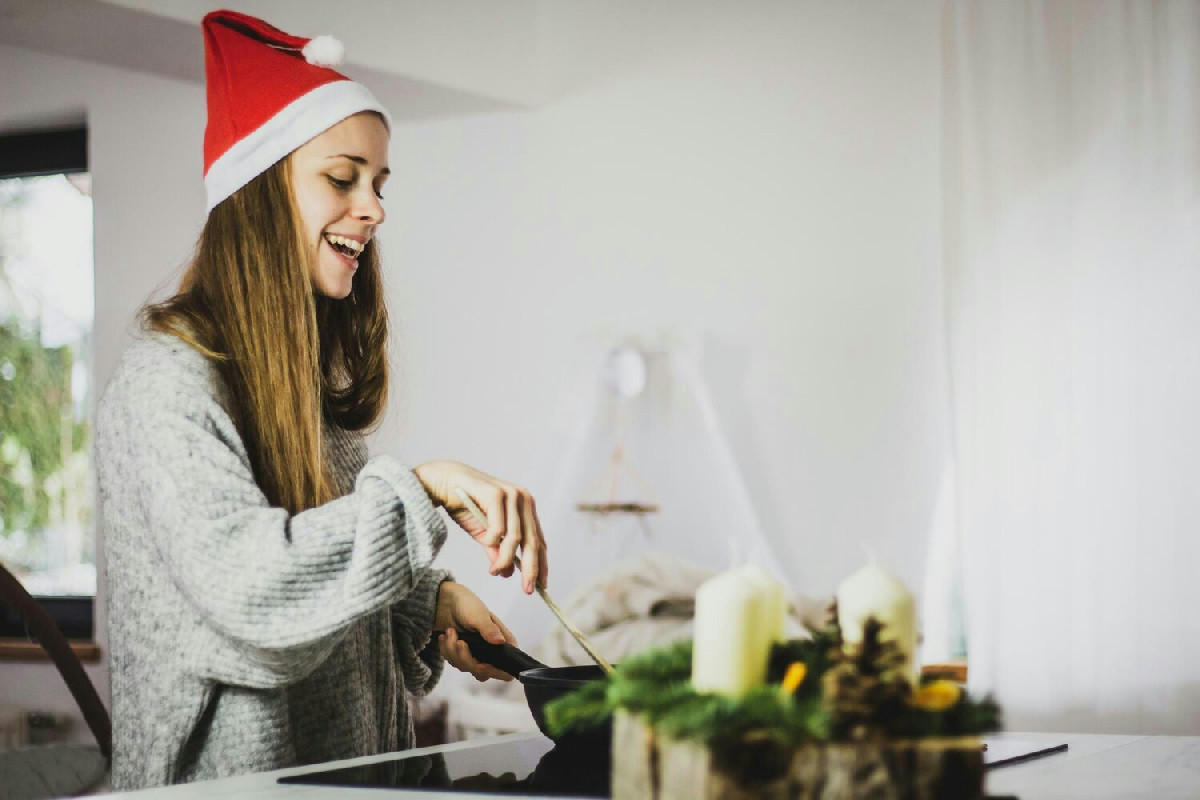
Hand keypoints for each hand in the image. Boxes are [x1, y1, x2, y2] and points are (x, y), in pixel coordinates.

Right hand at [413, 460, 547, 593]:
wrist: (442, 482)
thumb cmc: (465, 505)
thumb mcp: (484, 534)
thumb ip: (498, 550)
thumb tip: (508, 573)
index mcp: (525, 507)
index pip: (539, 540)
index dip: (541, 564)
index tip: (541, 586)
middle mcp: (523, 498)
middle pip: (532, 541)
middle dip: (531, 569)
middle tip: (528, 590)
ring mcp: (511, 494)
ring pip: (516, 538)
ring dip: (506, 560)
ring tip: (495, 572)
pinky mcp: (496, 494)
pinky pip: (498, 530)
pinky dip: (491, 543)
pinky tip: (484, 543)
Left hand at [434, 581, 516, 681]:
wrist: (445, 601)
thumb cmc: (467, 604)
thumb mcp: (478, 615)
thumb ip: (489, 629)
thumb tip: (501, 641)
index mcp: (502, 642)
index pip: (506, 669)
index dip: (495, 671)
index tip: (480, 665)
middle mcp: (491, 652)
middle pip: (482, 672)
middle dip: (466, 658)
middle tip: (460, 642)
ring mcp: (475, 655)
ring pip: (465, 667)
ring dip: (453, 650)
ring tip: (450, 632)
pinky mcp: (461, 655)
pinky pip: (453, 662)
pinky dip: (446, 649)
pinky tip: (445, 636)